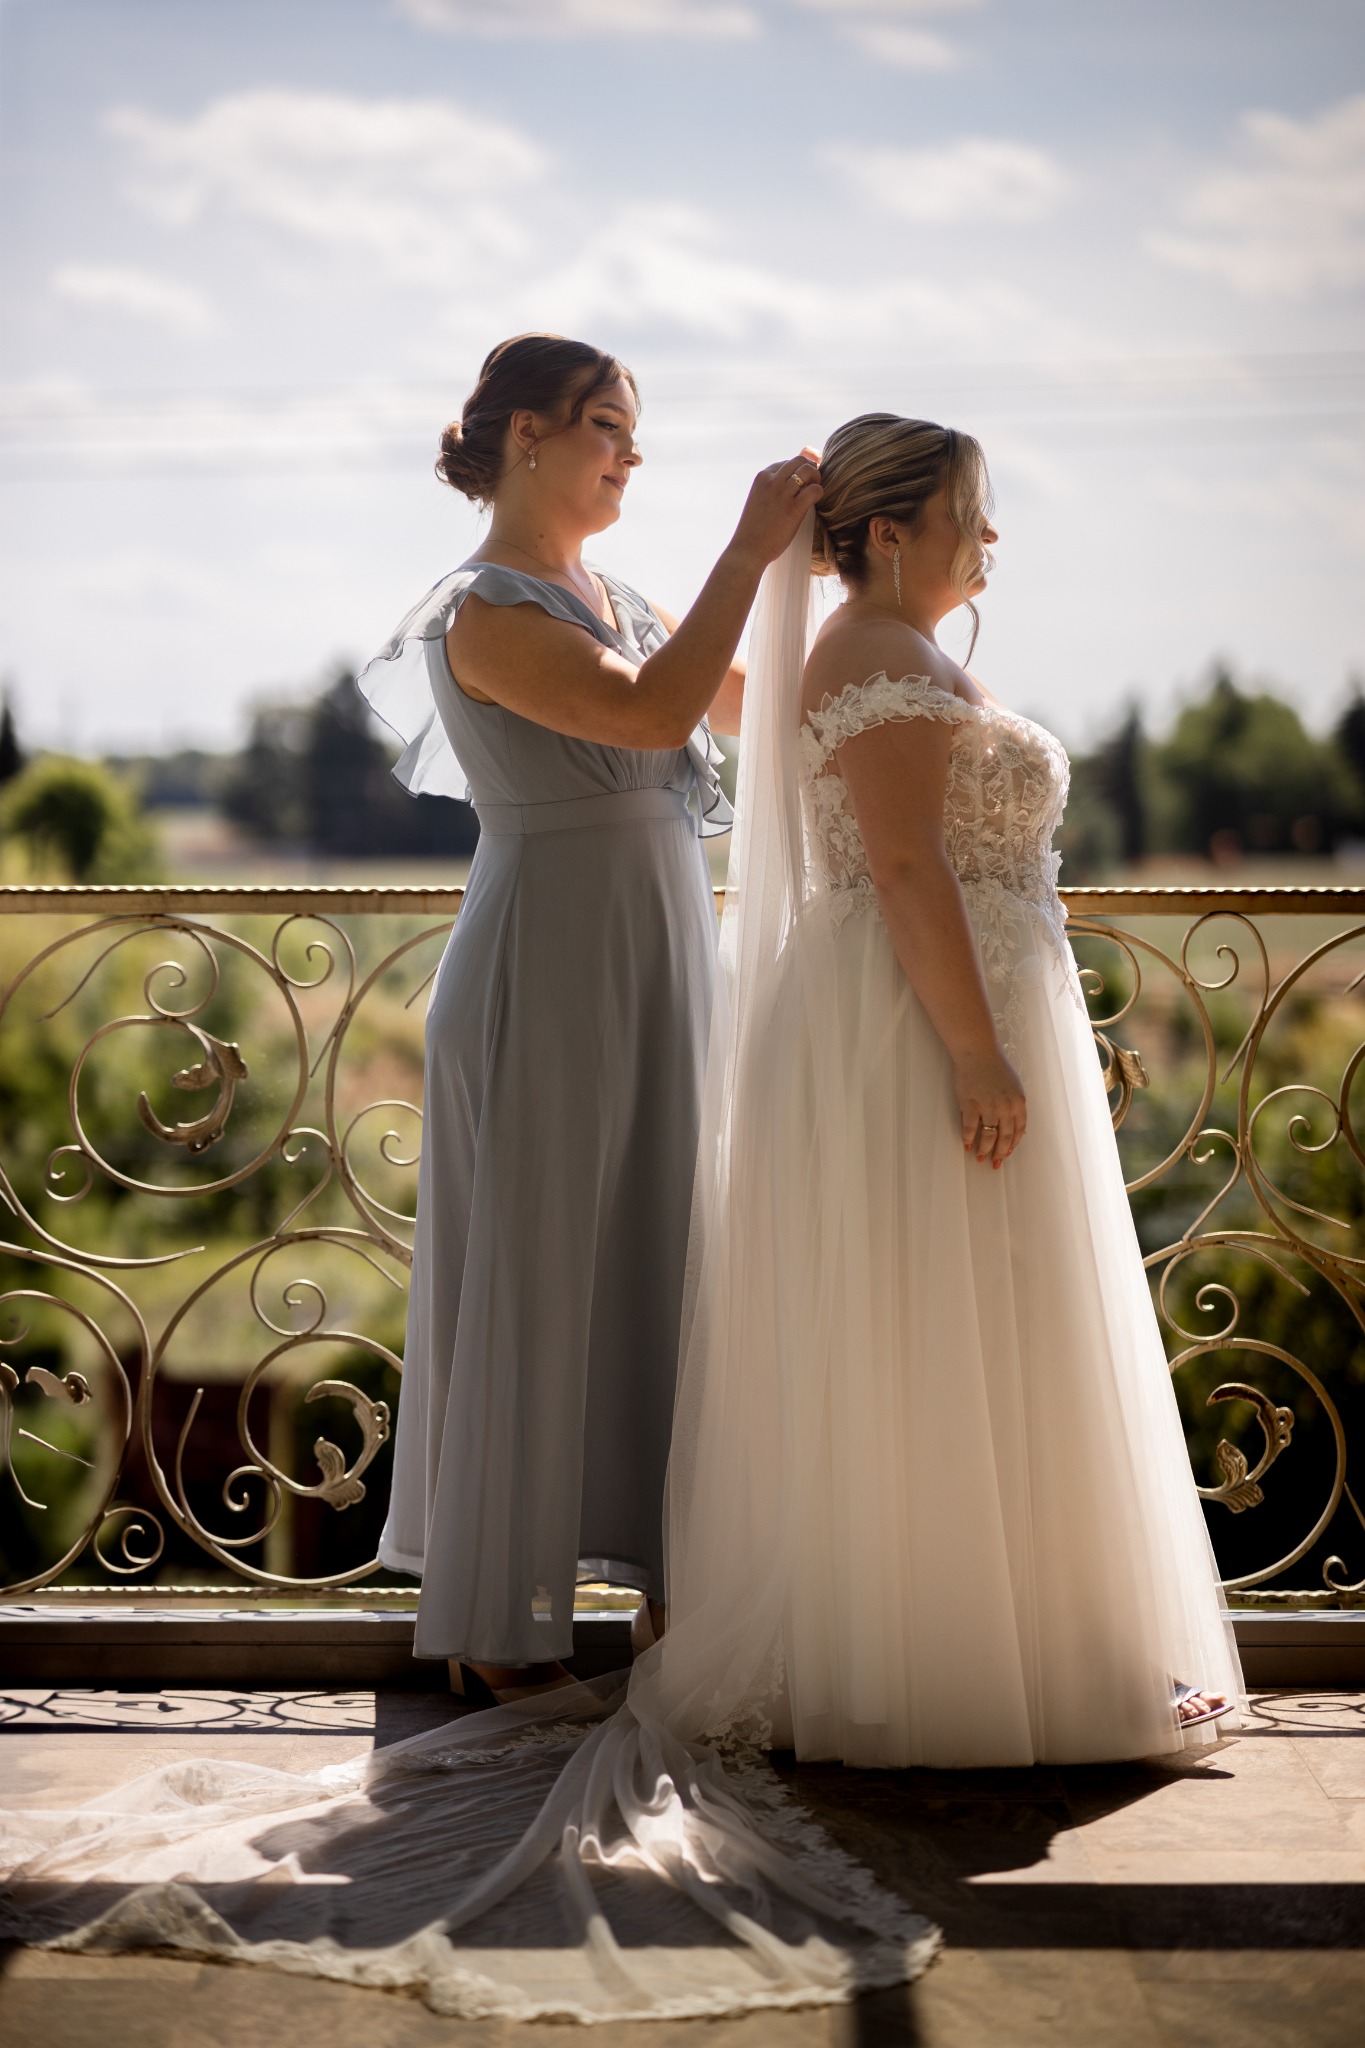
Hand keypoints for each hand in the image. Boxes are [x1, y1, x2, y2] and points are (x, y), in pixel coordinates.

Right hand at [728, 448, 822, 569]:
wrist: (748, 549)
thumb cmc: (754, 529)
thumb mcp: (759, 501)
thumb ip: (771, 488)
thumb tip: (788, 481)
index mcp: (761, 477)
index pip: (786, 463)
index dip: (797, 470)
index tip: (801, 481)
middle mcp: (772, 481)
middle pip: (799, 461)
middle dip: (810, 468)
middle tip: (813, 482)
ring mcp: (783, 493)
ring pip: (808, 470)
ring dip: (816, 478)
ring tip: (814, 490)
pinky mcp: (794, 508)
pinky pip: (814, 489)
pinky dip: (819, 492)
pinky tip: (816, 500)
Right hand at [952, 1045, 1026, 1168]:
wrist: (978, 1052)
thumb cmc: (995, 1066)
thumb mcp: (1014, 1085)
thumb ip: (1014, 1104)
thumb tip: (1012, 1123)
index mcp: (1019, 1103)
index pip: (1019, 1131)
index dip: (1012, 1145)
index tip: (1007, 1153)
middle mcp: (1006, 1107)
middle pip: (1005, 1137)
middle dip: (1000, 1153)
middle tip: (995, 1163)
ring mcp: (988, 1107)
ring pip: (988, 1136)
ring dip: (984, 1149)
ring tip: (980, 1157)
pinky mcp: (970, 1104)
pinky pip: (969, 1128)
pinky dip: (967, 1138)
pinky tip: (966, 1144)